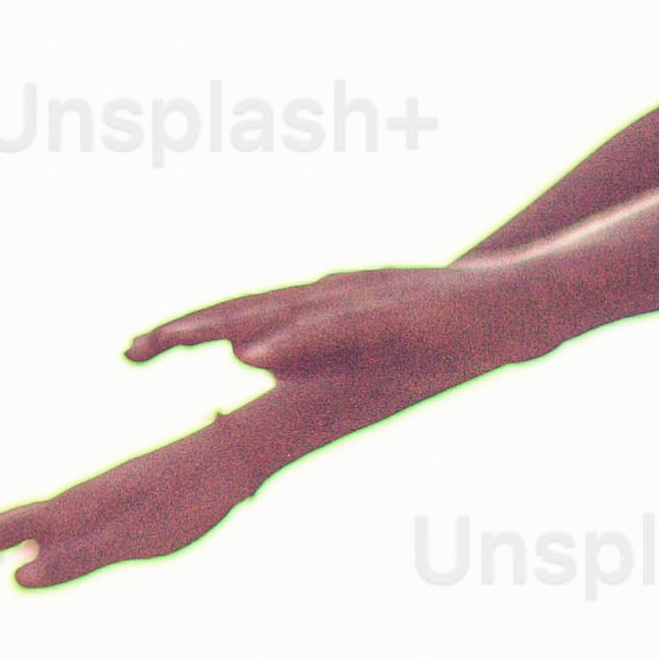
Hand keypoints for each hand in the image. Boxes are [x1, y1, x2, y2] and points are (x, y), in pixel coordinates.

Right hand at [0, 393, 329, 594]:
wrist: (231, 451)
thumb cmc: (195, 498)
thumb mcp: (141, 537)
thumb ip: (78, 558)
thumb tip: (12, 577)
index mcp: (62, 513)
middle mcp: (61, 506)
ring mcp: (77, 505)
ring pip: (2, 527)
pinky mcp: (98, 507)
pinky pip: (32, 527)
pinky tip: (6, 549)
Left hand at [124, 250, 573, 439]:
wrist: (534, 295)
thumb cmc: (456, 325)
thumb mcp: (373, 347)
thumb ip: (313, 354)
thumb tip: (248, 363)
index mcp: (323, 306)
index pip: (240, 315)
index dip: (183, 331)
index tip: (129, 351)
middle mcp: (333, 294)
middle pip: (243, 307)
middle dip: (182, 328)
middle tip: (124, 350)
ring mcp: (365, 301)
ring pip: (278, 310)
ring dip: (219, 324)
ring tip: (167, 342)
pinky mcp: (398, 316)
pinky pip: (336, 328)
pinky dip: (289, 339)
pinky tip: (252, 353)